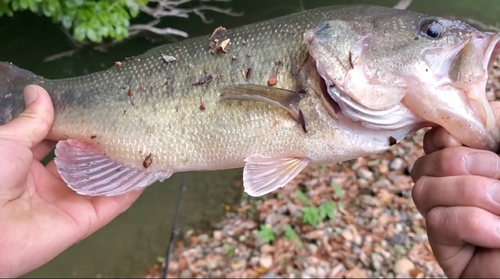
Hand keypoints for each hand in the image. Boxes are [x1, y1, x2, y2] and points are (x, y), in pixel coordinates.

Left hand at [0, 85, 143, 276]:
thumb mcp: (7, 141)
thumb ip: (31, 121)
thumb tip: (39, 92)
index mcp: (24, 166)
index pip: (56, 145)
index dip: (74, 130)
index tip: (93, 112)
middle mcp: (47, 186)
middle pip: (83, 164)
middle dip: (101, 147)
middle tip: (122, 126)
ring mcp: (67, 204)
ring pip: (101, 183)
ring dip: (120, 167)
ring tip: (139, 144)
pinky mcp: (83, 222)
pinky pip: (112, 204)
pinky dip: (130, 190)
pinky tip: (145, 172)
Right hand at [410, 101, 499, 276]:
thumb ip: (498, 129)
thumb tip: (463, 124)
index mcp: (475, 162)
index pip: (436, 139)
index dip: (444, 134)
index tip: (467, 137)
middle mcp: (456, 186)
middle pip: (424, 162)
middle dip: (465, 164)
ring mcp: (448, 216)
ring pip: (423, 189)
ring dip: (470, 193)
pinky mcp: (446, 247)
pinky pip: (439, 221)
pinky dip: (472, 223)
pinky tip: (497, 235)